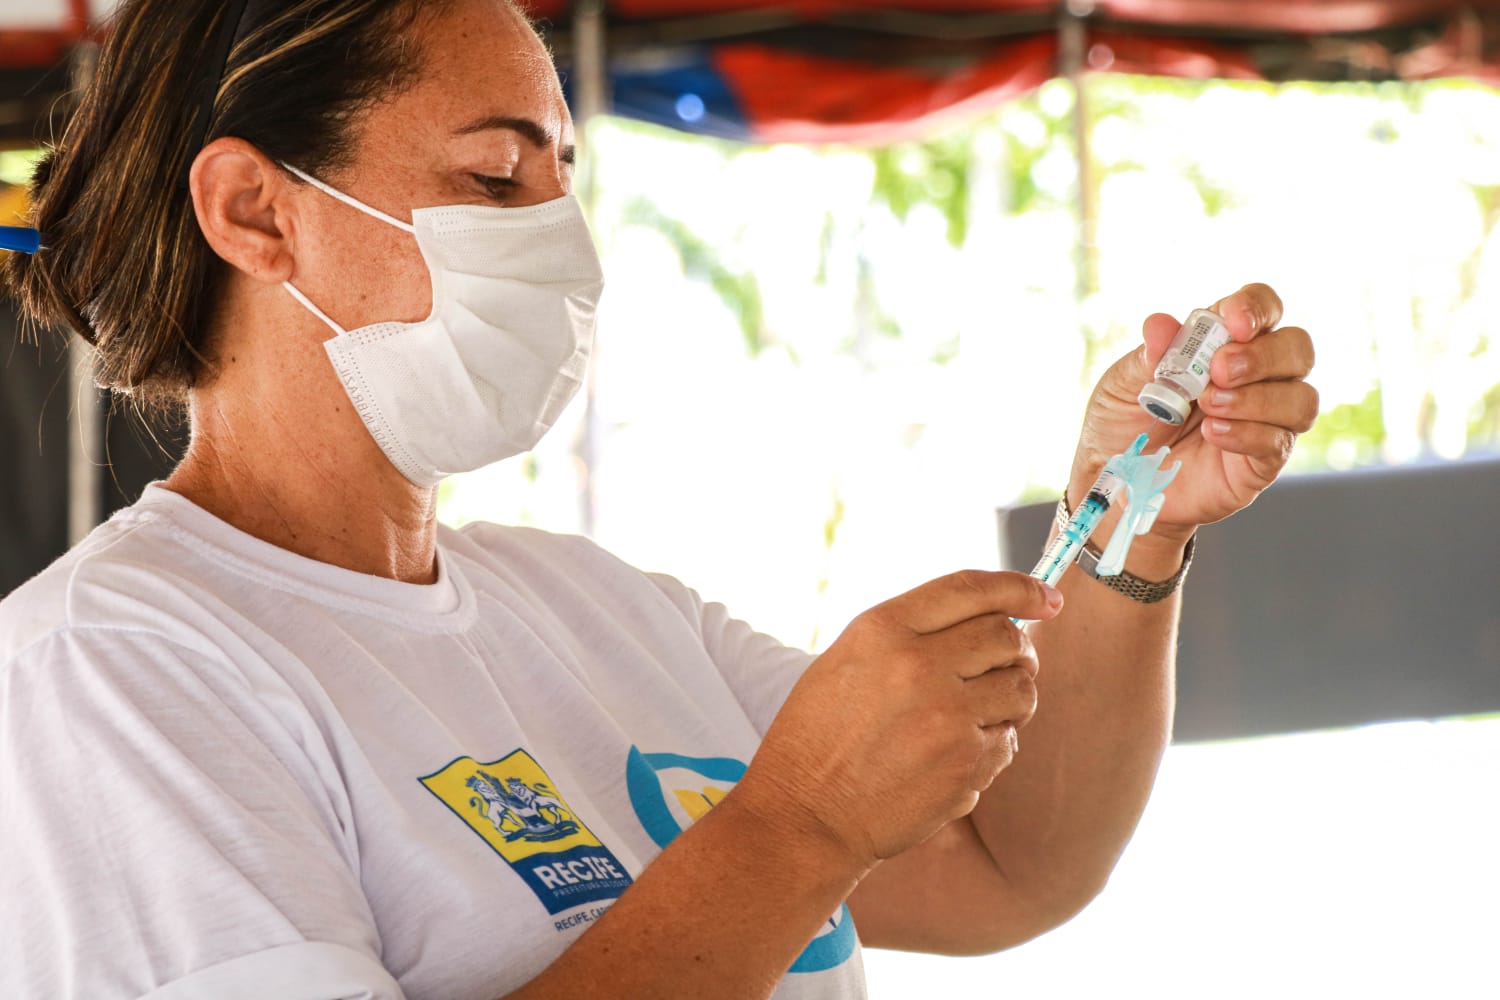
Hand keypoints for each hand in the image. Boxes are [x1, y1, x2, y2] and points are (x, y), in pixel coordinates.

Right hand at [733, 571, 1060, 870]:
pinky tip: (956, 754)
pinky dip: (993, 744)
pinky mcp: (964, 764)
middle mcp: (918, 665)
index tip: (1048, 597)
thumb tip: (989, 620)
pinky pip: (1007, 741)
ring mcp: (946, 716)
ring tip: (982, 712)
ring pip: (1021, 688)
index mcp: (883, 630)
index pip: (972, 589)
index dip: (1021, 588)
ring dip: (1013, 697)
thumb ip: (910, 635)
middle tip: (1011, 664)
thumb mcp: (847, 661)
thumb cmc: (819, 737)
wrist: (805, 816)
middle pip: (1007, 635)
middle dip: (1019, 649)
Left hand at [1070, 283, 1317, 539]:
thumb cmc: (1124, 425)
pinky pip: (1278, 441)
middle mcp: (1256, 377)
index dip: (1257, 308)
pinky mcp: (1262, 461)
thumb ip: (1148, 355)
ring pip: (1301, 398)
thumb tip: (1161, 325)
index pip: (1263, 309)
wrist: (1117, 482)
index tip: (1234, 323)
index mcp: (1224, 343)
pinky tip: (1211, 434)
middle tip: (1218, 371)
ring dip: (1257, 398)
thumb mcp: (1122, 385)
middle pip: (1297, 348)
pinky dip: (1247, 433)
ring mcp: (1265, 419)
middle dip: (1262, 356)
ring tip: (1208, 406)